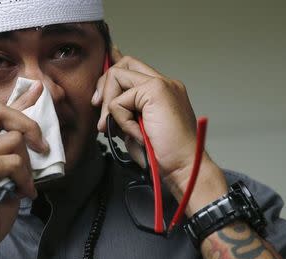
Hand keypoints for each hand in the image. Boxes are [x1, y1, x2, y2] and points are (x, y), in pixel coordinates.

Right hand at [0, 82, 47, 258]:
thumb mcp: (2, 178)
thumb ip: (10, 155)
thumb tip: (32, 139)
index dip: (19, 102)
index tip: (38, 91)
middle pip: (0, 112)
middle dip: (28, 125)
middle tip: (42, 147)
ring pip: (12, 140)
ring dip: (26, 165)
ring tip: (23, 185)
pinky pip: (12, 162)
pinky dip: (23, 178)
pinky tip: (21, 194)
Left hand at [93, 48, 226, 214]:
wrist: (183, 167)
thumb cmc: (161, 155)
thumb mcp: (135, 130)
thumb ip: (122, 113)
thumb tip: (103, 105)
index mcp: (162, 90)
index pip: (133, 67)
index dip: (114, 64)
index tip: (104, 64)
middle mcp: (164, 83)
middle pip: (124, 64)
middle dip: (105, 85)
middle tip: (102, 116)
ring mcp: (161, 84)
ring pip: (118, 76)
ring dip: (109, 105)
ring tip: (116, 129)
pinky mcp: (156, 91)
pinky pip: (120, 100)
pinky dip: (121, 120)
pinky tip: (134, 134)